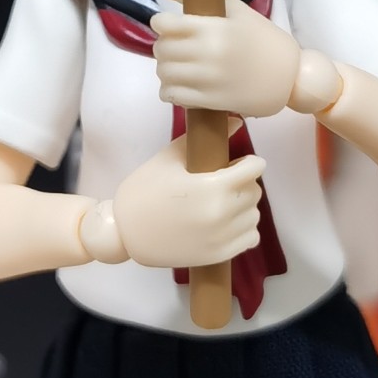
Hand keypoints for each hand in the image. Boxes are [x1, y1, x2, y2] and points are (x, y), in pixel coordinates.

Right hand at [112, 137, 263, 269]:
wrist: (123, 233)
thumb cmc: (144, 192)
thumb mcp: (168, 159)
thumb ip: (201, 140)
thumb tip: (235, 122)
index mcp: (212, 187)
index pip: (254, 169)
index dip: (249, 162)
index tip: (239, 163)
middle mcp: (222, 214)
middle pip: (254, 191)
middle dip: (244, 183)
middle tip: (224, 182)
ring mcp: (222, 238)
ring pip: (253, 215)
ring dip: (243, 206)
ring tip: (221, 203)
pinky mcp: (219, 255)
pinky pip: (250, 238)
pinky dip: (243, 229)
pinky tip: (225, 223)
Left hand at [150, 0, 300, 118]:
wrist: (290, 75)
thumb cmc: (262, 38)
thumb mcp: (234, 9)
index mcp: (215, 28)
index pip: (167, 25)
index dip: (160, 23)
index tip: (165, 23)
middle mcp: (209, 54)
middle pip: (163, 49)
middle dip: (163, 45)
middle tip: (175, 45)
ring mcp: (209, 80)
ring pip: (165, 73)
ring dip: (165, 68)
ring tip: (178, 65)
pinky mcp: (211, 101)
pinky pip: (173, 96)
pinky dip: (169, 90)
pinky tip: (179, 85)